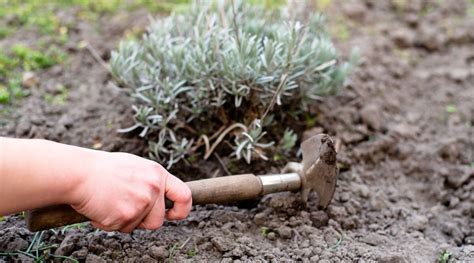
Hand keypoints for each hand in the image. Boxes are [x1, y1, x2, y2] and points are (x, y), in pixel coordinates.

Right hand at [69, 150, 191, 232]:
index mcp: (157, 174)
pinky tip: (100, 207)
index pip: (184, 195)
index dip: (182, 209)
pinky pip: (120, 229)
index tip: (173, 215)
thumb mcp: (135, 166)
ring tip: (110, 203)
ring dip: (125, 221)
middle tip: (123, 208)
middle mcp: (153, 188)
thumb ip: (150, 181)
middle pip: (158, 221)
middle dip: (143, 221)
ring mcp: (141, 203)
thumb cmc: (102, 169)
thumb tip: (160, 195)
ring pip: (138, 227)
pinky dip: (109, 223)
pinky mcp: (126, 216)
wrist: (79, 173)